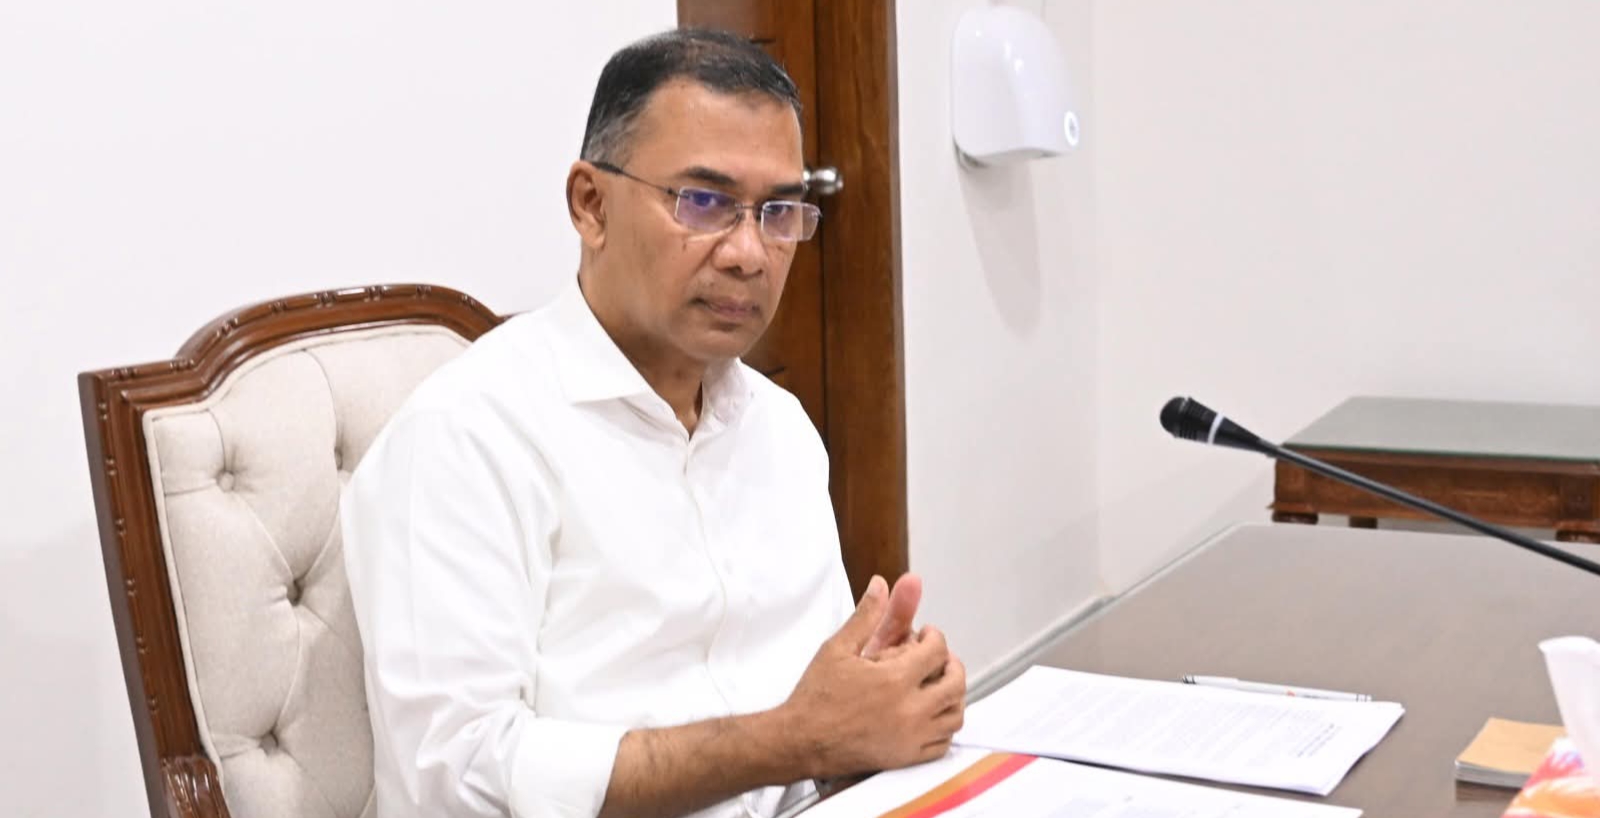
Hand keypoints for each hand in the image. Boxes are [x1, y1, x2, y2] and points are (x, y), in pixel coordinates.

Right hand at [778, 576, 966, 778]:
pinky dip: (944, 726)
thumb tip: (880, 586)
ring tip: (938, 683)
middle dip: (950, 664)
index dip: (934, 636)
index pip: (937, 650)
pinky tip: (931, 713)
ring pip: (955, 714)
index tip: (924, 634)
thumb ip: (866, 616)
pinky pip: (943, 743)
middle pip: (955, 682)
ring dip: (953, 695)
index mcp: (894, 679)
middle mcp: (909, 710)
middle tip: (938, 658)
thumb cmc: (816, 697)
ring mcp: (910, 737)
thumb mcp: (838, 648)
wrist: (801, 740)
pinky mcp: (906, 757)